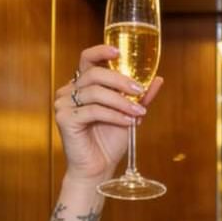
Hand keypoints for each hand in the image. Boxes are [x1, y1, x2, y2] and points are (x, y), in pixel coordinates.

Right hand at [54, 44, 163, 184]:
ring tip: (138, 112)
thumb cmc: (109, 142)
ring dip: (121, 101)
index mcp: (82, 85)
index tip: (119, 51)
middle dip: (120, 80)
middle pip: (94, 74)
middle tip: (140, 90)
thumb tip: (157, 79)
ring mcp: (64, 104)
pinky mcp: (65, 119)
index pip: (87, 59)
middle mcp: (69, 90)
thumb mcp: (128, 115)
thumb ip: (139, 97)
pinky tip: (128, 122)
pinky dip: (114, 115)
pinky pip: (93, 111)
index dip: (101, 51)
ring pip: (95, 92)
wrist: (98, 169)